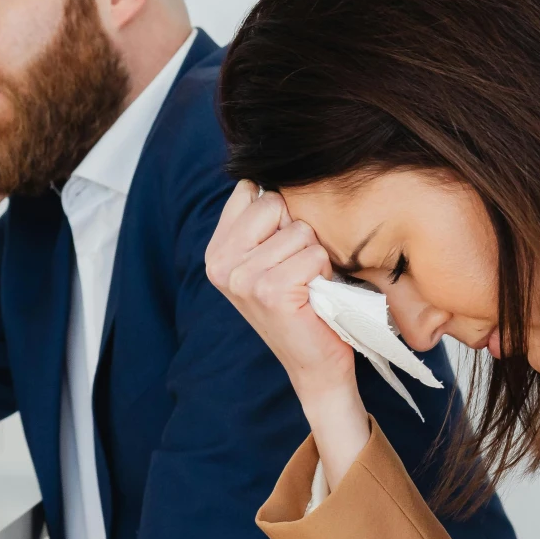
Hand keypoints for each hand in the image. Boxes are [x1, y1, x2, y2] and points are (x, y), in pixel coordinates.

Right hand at [203, 181, 369, 478]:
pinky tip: (314, 295)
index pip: (250, 191)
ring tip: (307, 284)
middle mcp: (220, 263)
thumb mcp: (270, 258)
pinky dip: (323, 272)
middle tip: (296, 270)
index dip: (279, 214)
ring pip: (299, 230)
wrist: (315, 363)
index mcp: (215, 251)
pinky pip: (313, 253)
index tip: (281, 248)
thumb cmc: (302, 304)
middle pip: (274, 204)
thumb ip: (262, 221)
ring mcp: (242, 278)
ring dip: (315, 256)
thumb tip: (269, 175)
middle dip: (298, 232)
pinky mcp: (270, 290)